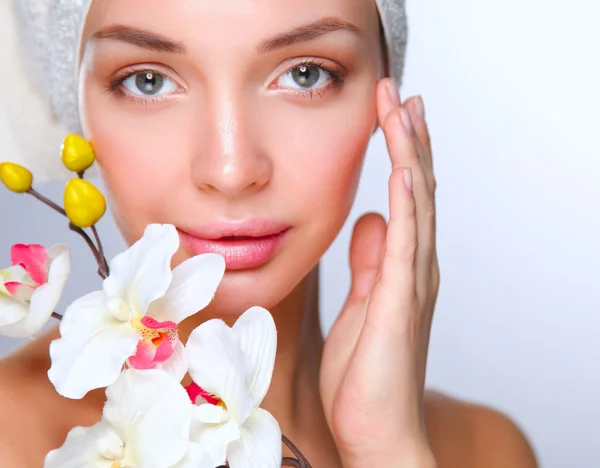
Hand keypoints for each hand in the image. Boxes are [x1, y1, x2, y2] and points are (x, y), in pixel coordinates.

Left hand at [320, 79, 438, 466]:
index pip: (409, 197)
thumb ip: (371, 261)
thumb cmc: (365, 373)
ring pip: (418, 207)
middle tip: (404, 94)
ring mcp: (411, 284)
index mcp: (403, 266)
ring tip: (405, 112)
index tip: (395, 114)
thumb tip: (372, 219)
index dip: (404, 153)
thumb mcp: (361, 304)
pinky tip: (405, 174)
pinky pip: (405, 246)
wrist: (375, 428)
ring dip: (411, 157)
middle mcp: (415, 267)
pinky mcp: (397, 303)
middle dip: (410, 140)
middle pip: (419, 191)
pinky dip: (409, 207)